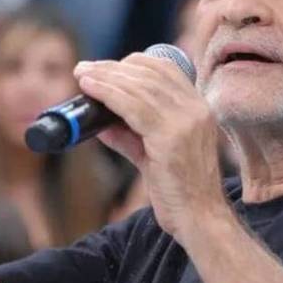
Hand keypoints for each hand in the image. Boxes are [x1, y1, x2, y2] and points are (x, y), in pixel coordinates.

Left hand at [73, 54, 226, 240]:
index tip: (107, 67)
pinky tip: (90, 88)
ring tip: (82, 75)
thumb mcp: (153, 155)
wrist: (201, 220)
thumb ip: (130, 136)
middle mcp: (196, 109)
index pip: (166, 69)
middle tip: (84, 68)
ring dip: (105, 77)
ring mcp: (186, 122)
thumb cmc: (179, 191)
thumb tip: (99, 122)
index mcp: (199, 108)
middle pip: (149, 73)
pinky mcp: (170, 138)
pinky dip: (107, 93)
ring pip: (139, 86)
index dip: (133, 63)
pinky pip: (133, 106)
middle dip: (113, 67)